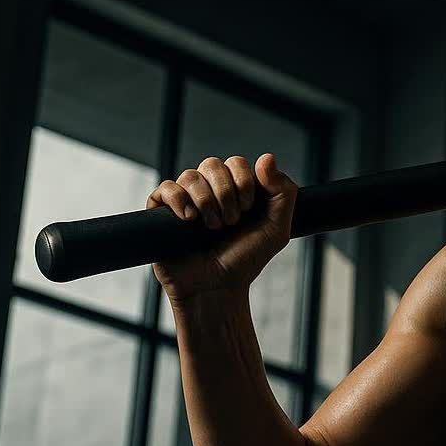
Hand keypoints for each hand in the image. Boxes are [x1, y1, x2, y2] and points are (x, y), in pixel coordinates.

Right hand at [146, 153, 297, 302]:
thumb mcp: (276, 229)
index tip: (247, 208)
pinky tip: (189, 219)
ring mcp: (186, 200)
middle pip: (212, 164)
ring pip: (190, 175)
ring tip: (212, 227)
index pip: (237, 162)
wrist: (215, 288)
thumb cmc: (245, 261)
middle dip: (225, 192)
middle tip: (231, 221)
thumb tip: (267, 157)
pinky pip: (166, 187)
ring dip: (206, 201)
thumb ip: (282, 192)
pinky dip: (178, 200)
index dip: (243, 180)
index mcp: (236, 190)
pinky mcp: (162, 212)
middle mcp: (210, 191)